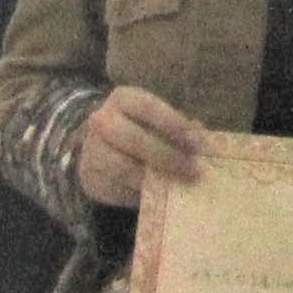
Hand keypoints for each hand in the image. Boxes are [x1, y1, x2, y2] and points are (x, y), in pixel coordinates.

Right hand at [74, 85, 204, 208]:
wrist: (97, 148)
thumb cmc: (138, 128)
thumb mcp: (155, 119)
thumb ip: (176, 126)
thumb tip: (200, 133)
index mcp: (123, 99)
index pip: (149, 107)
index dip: (173, 123)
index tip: (196, 140)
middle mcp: (103, 121)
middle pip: (134, 139)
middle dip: (166, 155)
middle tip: (194, 168)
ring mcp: (92, 151)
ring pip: (124, 167)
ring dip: (155, 177)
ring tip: (181, 183)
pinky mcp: (93, 179)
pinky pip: (119, 188)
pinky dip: (143, 192)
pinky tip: (162, 194)